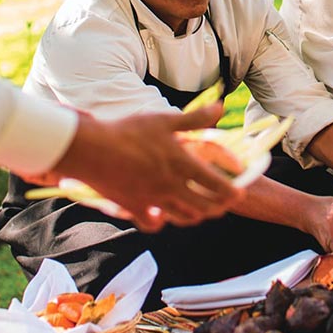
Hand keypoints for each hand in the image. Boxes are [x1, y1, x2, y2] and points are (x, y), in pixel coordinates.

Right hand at [52, 101, 241, 232]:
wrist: (92, 150)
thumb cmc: (129, 131)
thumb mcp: (164, 120)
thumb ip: (195, 119)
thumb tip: (221, 108)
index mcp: (182, 165)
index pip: (216, 185)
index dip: (231, 192)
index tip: (239, 194)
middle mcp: (171, 187)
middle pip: (204, 207)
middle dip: (218, 207)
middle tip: (223, 204)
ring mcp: (153, 200)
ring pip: (183, 217)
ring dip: (196, 215)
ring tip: (201, 210)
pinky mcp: (135, 208)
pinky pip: (154, 224)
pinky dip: (162, 222)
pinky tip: (163, 216)